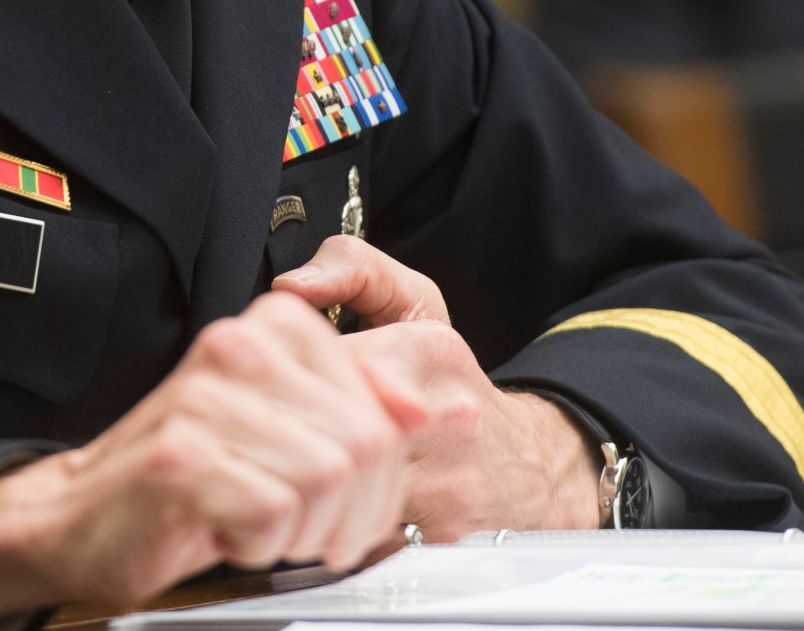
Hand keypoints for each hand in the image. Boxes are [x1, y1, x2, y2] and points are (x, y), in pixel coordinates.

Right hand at [0, 292, 426, 623]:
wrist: (79, 516)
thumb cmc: (187, 476)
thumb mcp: (281, 425)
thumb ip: (351, 407)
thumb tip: (422, 407)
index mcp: (271, 327)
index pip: (381, 403)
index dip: (380, 471)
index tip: (350, 498)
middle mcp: (237, 348)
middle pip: (363, 444)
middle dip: (354, 511)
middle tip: (316, 533)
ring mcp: (205, 400)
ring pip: (327, 479)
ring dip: (309, 530)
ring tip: (270, 530)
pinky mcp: (182, 459)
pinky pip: (275, 514)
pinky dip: (265, 543)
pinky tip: (232, 533)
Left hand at [274, 238, 600, 539]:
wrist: (528, 466)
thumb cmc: (451, 383)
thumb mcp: (413, 304)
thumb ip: (350, 268)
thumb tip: (290, 285)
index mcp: (430, 350)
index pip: (330, 359)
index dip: (290, 374)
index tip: (279, 381)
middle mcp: (446, 414)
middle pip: (331, 427)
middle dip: (293, 433)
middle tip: (275, 433)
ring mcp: (447, 479)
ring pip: (342, 486)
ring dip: (307, 480)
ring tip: (293, 467)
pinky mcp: (441, 536)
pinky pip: (360, 532)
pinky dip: (332, 522)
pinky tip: (323, 507)